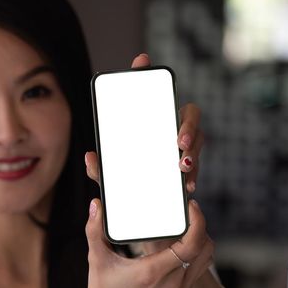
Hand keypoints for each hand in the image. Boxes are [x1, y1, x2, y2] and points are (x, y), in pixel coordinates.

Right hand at [84, 198, 213, 287]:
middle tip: (189, 210)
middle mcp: (171, 281)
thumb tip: (95, 205)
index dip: (197, 222)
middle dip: (201, 224)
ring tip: (188, 224)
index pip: (191, 244)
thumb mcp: (97, 260)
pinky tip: (185, 242)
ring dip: (202, 238)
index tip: (191, 206)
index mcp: (153, 271)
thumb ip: (94, 230)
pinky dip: (199, 252)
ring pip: (206, 258)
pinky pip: (200, 268)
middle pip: (204, 248)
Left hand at [85, 53, 205, 255]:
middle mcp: (168, 135)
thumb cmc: (127, 196)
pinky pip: (196, 168)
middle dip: (186, 124)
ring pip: (196, 141)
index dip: (145, 74)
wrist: (143, 227)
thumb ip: (101, 172)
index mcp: (148, 130)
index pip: (150, 97)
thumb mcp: (111, 184)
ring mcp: (181, 153)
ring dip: (193, 150)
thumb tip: (91, 158)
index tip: (141, 60)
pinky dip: (192, 176)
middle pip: (186, 115)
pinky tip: (187, 186)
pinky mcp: (189, 174)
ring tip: (182, 165)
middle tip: (176, 141)